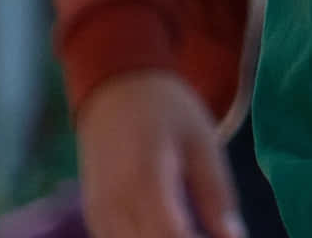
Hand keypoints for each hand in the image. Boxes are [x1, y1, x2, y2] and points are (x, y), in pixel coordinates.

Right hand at [77, 70, 246, 237]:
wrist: (115, 89)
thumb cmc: (166, 110)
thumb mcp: (202, 141)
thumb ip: (217, 193)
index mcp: (147, 183)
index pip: (172, 237)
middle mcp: (115, 207)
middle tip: (209, 231)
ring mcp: (99, 216)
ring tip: (193, 228)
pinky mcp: (94, 218)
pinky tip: (168, 230)